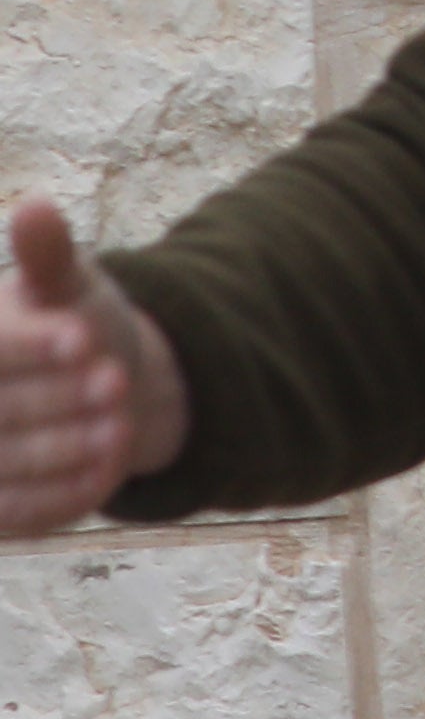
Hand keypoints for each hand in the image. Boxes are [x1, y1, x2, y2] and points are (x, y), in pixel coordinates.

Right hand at [0, 200, 186, 537]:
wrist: (98, 386)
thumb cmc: (71, 326)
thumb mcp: (67, 287)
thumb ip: (48, 257)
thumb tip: (37, 207)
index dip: (28, 346)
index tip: (82, 337)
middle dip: (55, 397)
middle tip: (114, 382)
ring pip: (6, 464)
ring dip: (65, 449)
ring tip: (120, 426)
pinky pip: (22, 512)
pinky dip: (68, 491)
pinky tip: (111, 467)